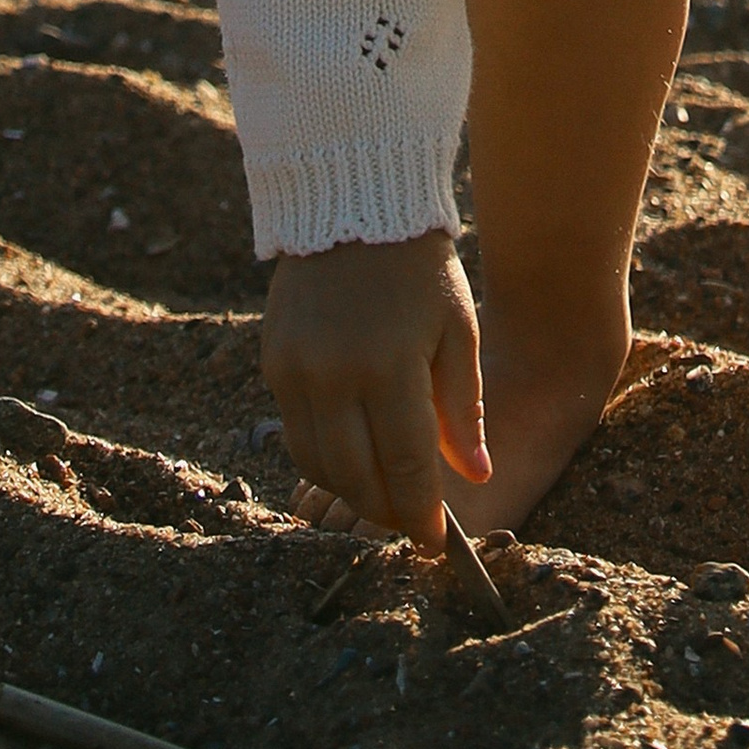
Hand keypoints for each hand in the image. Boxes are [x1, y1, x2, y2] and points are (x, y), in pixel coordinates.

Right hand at [262, 230, 488, 549]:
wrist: (355, 206)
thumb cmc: (421, 271)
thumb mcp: (458, 330)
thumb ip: (463, 408)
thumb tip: (476, 477)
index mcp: (390, 366)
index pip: (405, 465)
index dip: (421, 513)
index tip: (433, 542)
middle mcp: (335, 375)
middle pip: (356, 477)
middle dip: (386, 512)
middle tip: (409, 524)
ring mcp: (297, 372)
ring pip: (318, 466)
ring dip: (351, 492)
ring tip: (382, 497)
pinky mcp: (273, 365)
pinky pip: (295, 436)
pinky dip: (322, 460)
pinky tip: (350, 458)